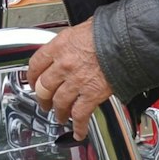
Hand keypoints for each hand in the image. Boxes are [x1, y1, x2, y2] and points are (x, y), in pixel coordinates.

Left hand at [24, 19, 114, 138]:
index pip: (36, 64)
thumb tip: (71, 45)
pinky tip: (78, 131)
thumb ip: (71, 41)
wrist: (126, 41)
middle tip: (44, 102)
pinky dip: (79, 126)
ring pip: (59, 103)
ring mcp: (76, 81)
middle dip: (43, 98)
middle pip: (44, 87)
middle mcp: (64, 65)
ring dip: (59, 112)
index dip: (32, 76)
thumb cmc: (108, 32)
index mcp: (59, 47)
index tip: (32, 81)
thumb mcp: (82, 28)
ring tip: (60, 116)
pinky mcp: (91, 95)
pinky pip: (80, 114)